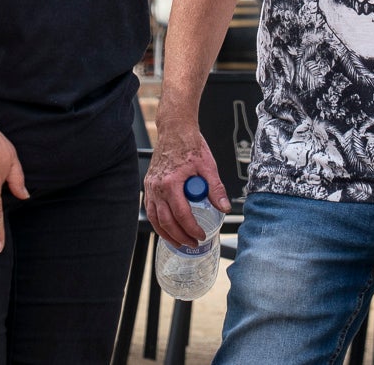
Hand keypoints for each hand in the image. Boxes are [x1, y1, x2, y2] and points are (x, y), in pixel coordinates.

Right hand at [144, 117, 229, 248]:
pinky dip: (157, 222)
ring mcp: (151, 186)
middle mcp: (157, 187)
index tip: (201, 235)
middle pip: (166, 221)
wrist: (174, 130)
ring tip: (179, 242)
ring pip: (154, 218)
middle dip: (180, 237)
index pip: (181, 214)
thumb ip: (216, 188)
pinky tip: (166, 228)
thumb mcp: (208, 166)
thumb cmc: (190, 145)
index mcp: (171, 182)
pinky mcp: (149, 185)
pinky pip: (150, 209)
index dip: (192, 229)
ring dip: (166, 234)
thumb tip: (224, 207)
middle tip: (193, 243)